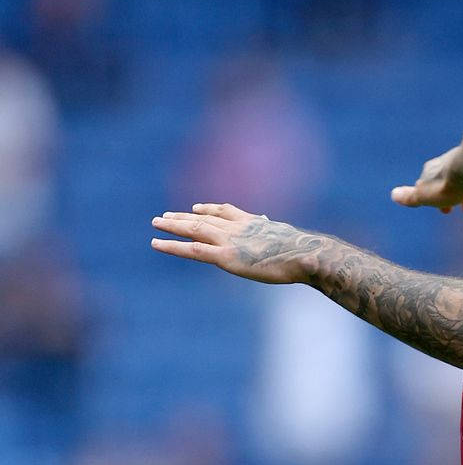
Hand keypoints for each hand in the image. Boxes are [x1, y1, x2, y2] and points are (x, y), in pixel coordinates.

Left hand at [151, 203, 317, 283]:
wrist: (304, 255)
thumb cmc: (304, 252)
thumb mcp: (291, 240)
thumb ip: (279, 236)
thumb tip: (283, 233)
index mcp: (255, 222)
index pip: (227, 211)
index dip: (210, 209)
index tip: (197, 208)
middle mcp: (238, 227)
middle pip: (205, 218)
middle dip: (184, 217)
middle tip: (165, 215)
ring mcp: (230, 241)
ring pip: (194, 229)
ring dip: (173, 225)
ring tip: (156, 223)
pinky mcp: (225, 257)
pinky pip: (193, 250)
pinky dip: (173, 246)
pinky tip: (156, 244)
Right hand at [391, 141, 462, 214]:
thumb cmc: (448, 184)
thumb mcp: (425, 195)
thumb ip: (410, 196)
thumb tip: (393, 195)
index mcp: (428, 171)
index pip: (426, 185)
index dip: (432, 198)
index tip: (443, 210)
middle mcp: (443, 163)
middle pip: (444, 182)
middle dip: (449, 196)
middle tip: (454, 210)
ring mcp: (460, 160)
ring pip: (460, 179)